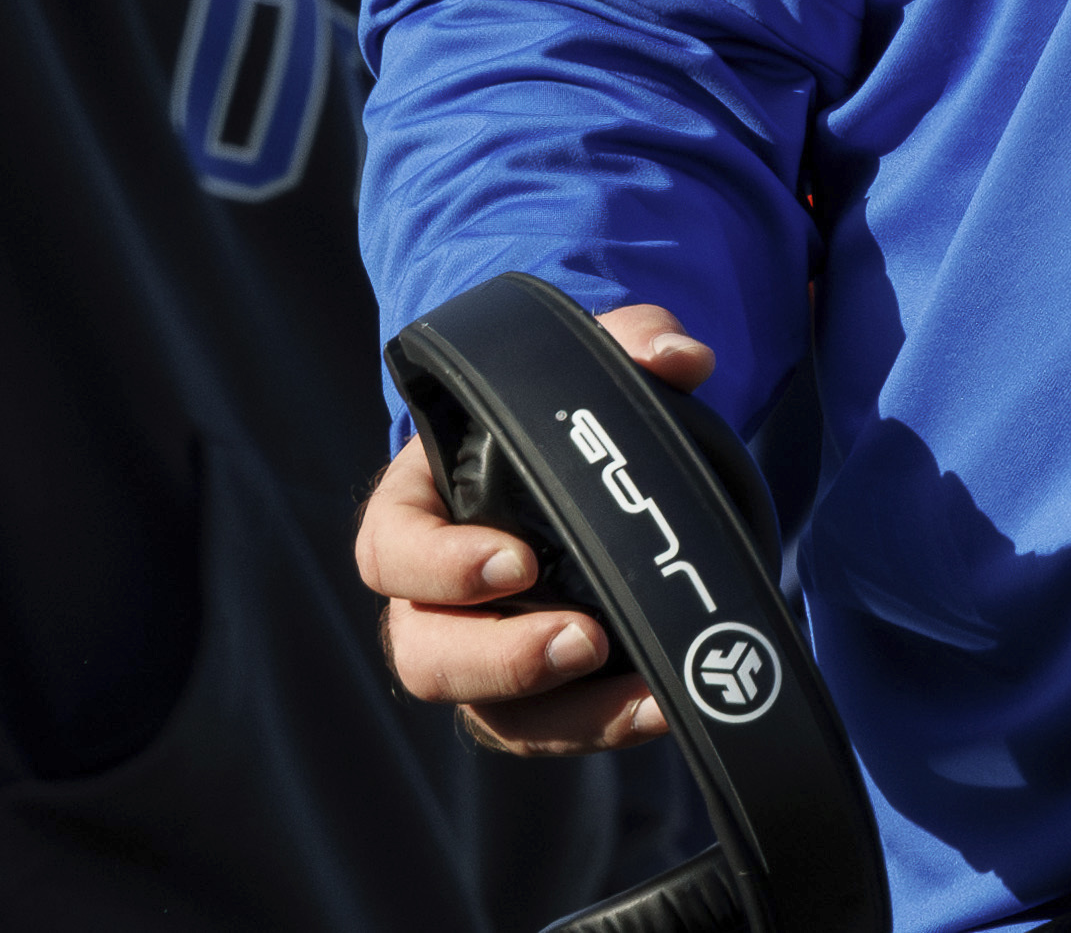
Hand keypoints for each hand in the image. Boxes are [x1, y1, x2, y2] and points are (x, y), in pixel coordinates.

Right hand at [353, 302, 712, 754]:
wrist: (598, 473)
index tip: (517, 561)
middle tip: (582, 638)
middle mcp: (434, 594)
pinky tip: (664, 707)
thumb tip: (680, 357)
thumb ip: (631, 338)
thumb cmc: (564, 418)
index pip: (390, 548)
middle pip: (424, 652)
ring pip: (486, 712)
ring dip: (564, 712)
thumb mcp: (590, 363)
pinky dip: (605, 726)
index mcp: (420, 507)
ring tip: (643, 694)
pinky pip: (549, 731)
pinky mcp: (533, 697)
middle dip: (498, 658)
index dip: (440, 566)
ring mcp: (481, 653)